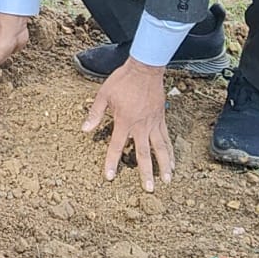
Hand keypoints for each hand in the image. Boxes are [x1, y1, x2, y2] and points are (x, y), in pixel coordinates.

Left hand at [81, 57, 174, 191]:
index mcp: (124, 121)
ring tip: (168, 181)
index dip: (111, 162)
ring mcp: (153, 123)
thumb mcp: (104, 95)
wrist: (145, 68)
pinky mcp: (161, 119)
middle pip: (143, 154)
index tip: (109, 177)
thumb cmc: (122, 81)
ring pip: (161, 149)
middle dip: (146, 173)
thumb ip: (95, 114)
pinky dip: (171, 151)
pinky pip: (167, 138)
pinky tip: (173, 162)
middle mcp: (140, 126)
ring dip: (164, 166)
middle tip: (149, 189)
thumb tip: (84, 130)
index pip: (116, 147)